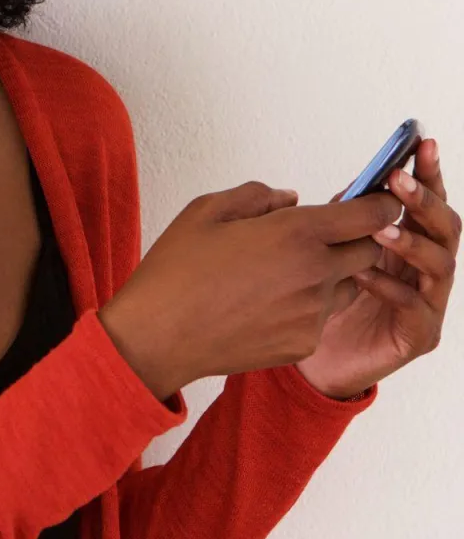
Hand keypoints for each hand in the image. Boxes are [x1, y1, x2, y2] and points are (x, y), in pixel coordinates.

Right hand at [99, 179, 402, 401]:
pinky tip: (265, 302)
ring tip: (282, 272)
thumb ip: (258, 195)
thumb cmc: (176, 270)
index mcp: (296, 233)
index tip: (373, 200)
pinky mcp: (303, 343)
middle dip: (356, 239)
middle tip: (319, 235)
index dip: (381, 203)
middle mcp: (315, 273)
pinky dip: (306, 305)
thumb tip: (291, 199)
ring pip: (347, 285)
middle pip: (371, 251)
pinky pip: (321, 316)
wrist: (158, 336)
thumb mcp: (207, 209)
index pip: (372, 214)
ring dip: (330, 273)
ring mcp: (313, 313)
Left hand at [295, 138, 457, 398]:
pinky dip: (390, 287)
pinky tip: (363, 275)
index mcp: (411, 242)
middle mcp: (427, 269)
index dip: (430, 173)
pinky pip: (415, 307)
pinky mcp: (419, 335)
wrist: (315, 360)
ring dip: (411, 241)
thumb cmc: (329, 300)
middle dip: (424, 200)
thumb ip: (349, 219)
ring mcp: (428, 302)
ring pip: (440, 264)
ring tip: (381, 229)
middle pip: (445, 227)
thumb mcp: (333, 250)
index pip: (428, 202)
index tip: (424, 143)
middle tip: (399, 180)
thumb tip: (356, 184)